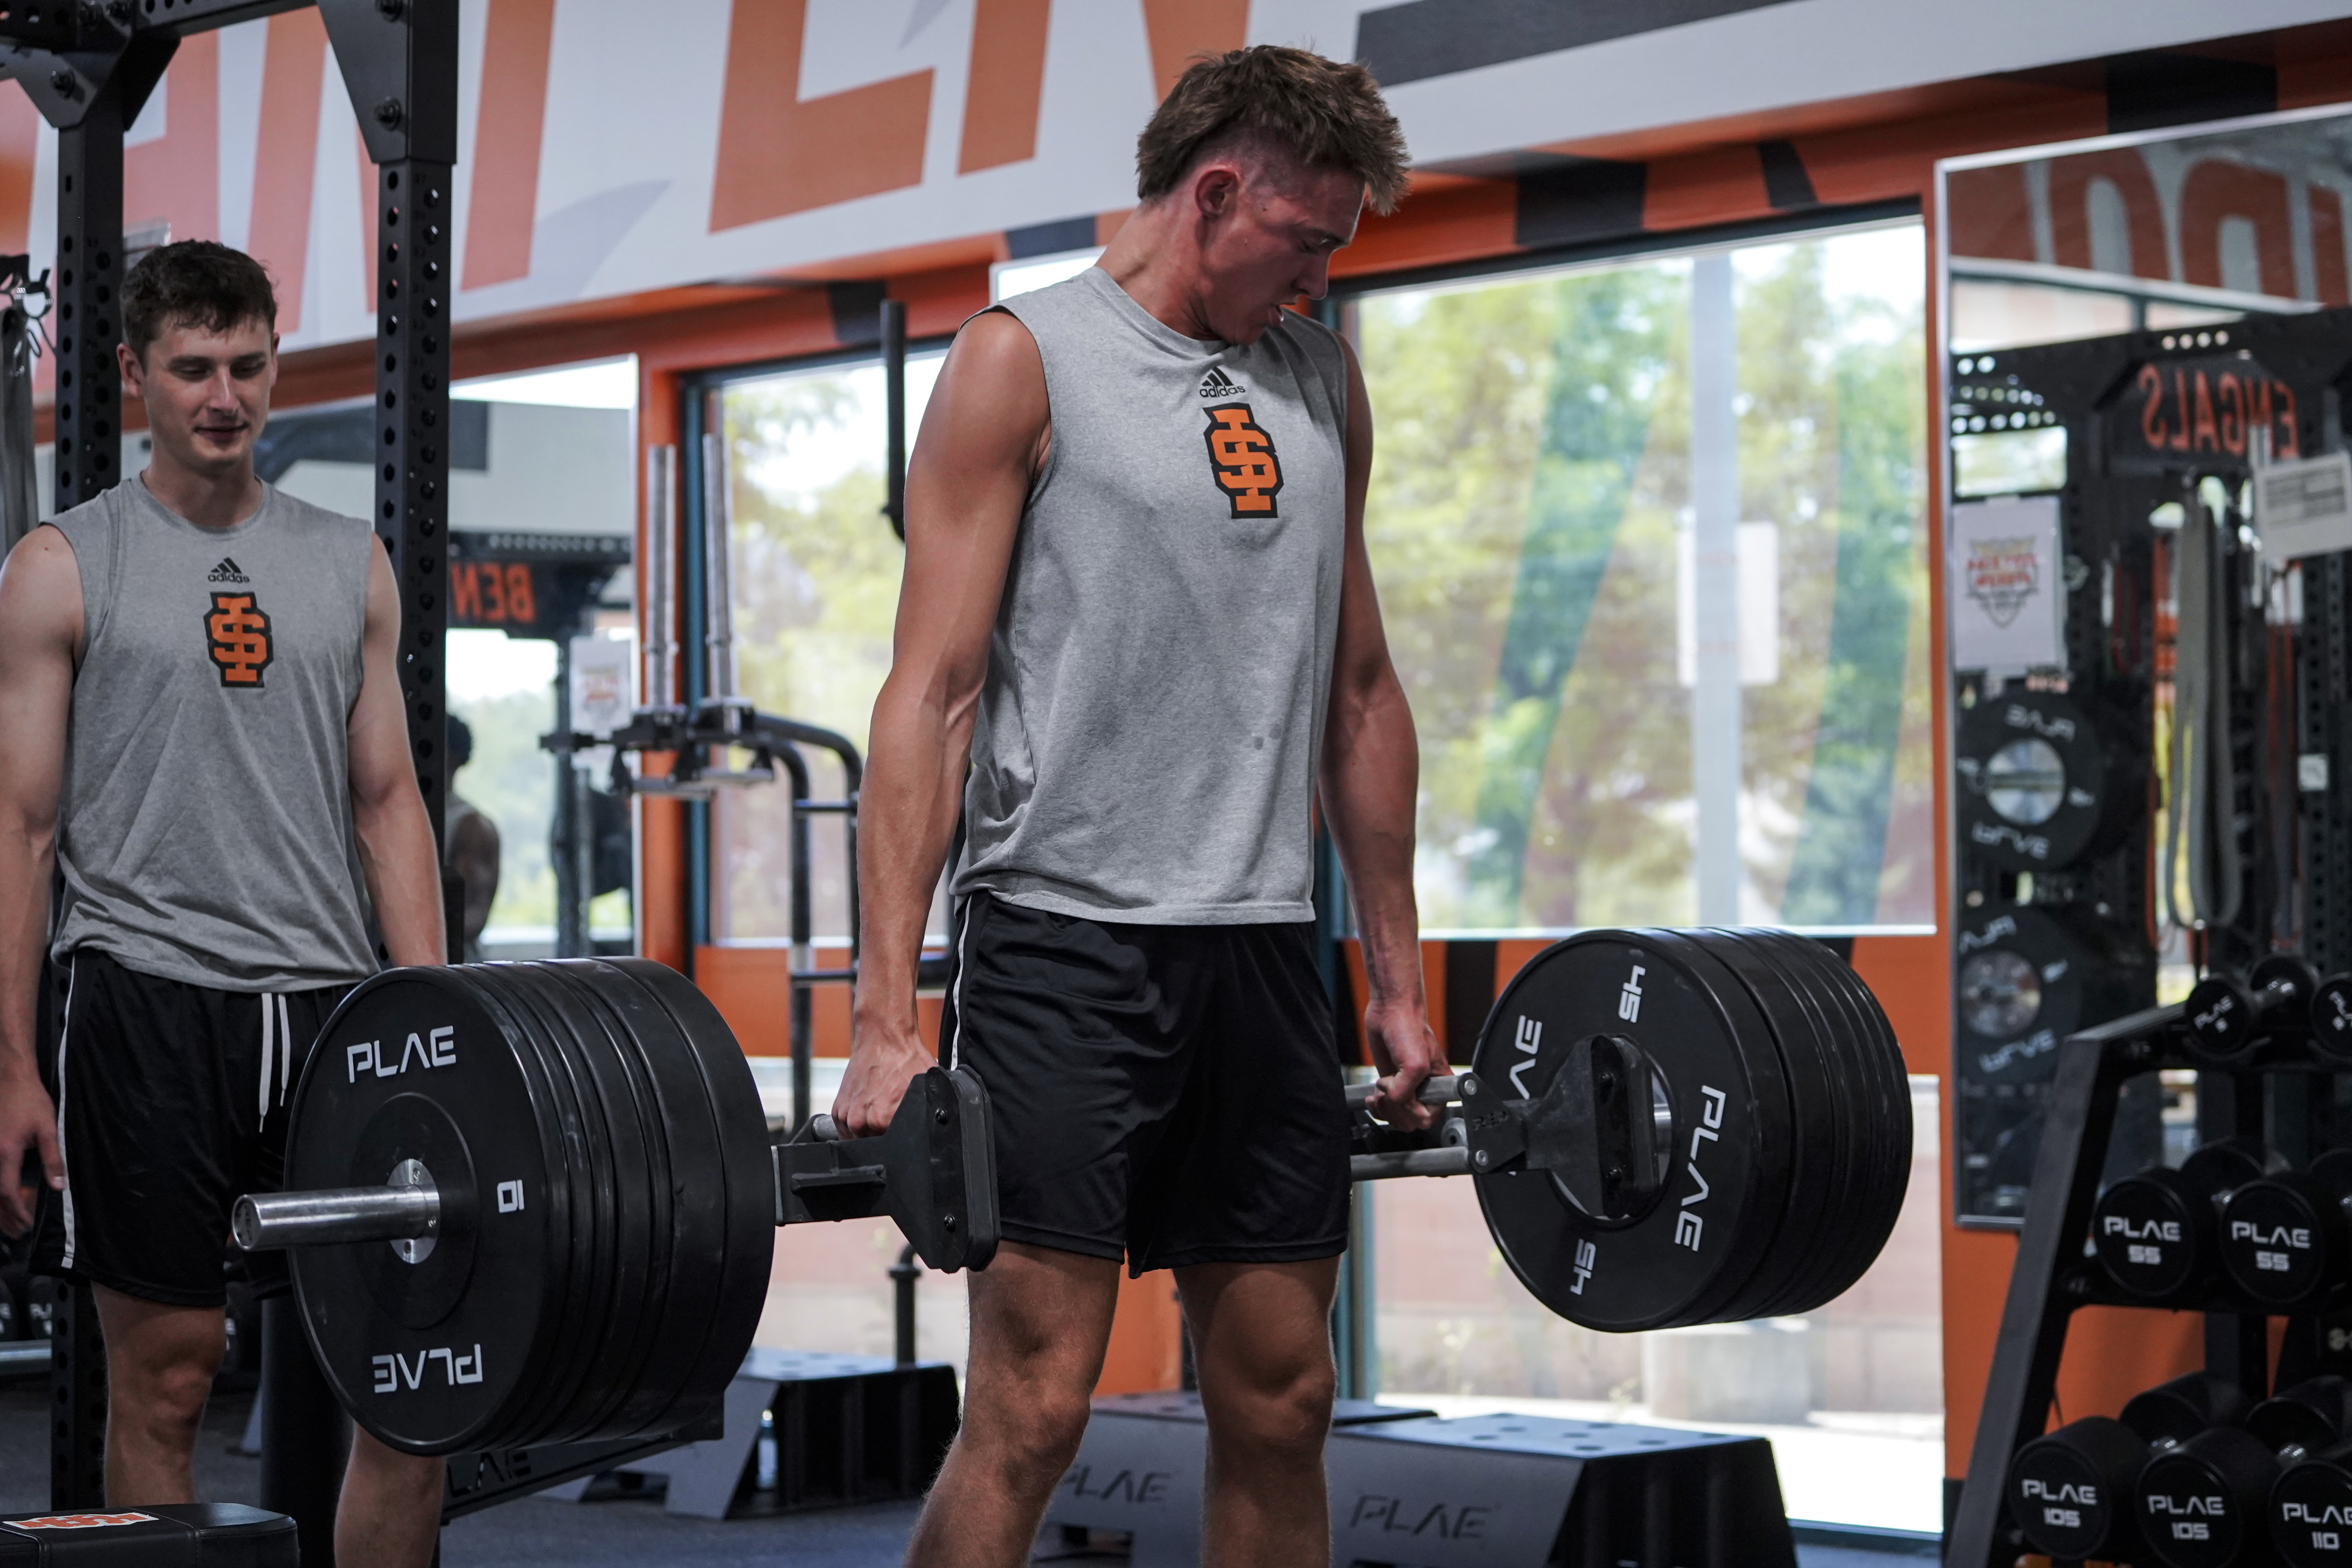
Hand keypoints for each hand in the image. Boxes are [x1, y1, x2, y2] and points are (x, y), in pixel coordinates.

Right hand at [0, 1065, 59, 1236]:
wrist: (11, 1078)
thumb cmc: (31, 1101)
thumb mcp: (48, 1128)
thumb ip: (53, 1157)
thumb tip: (58, 1185)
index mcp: (5, 1153)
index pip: (7, 1192)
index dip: (16, 1211)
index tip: (26, 1225)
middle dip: (4, 1217)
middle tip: (16, 1234)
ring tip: (8, 1225)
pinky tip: (1, 1201)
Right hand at [834, 1017, 935, 1137]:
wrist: (884, 1037)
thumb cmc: (906, 1060)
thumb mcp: (927, 1089)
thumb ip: (927, 1114)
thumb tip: (937, 1131)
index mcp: (882, 1120)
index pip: (892, 1147)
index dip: (902, 1142)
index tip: (905, 1134)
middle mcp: (860, 1120)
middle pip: (873, 1146)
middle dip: (884, 1138)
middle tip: (893, 1122)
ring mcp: (846, 1115)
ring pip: (858, 1140)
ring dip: (868, 1134)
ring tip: (880, 1115)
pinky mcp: (838, 1109)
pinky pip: (845, 1131)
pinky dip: (856, 1126)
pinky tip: (868, 1113)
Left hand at [1363, 996, 1444, 1131]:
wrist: (1389, 1012)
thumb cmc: (1409, 1030)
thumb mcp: (1415, 1064)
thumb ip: (1407, 1091)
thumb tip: (1396, 1104)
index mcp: (1441, 1087)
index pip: (1428, 1118)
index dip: (1412, 1112)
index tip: (1405, 1095)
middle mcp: (1426, 1090)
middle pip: (1410, 1122)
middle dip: (1395, 1110)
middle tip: (1388, 1091)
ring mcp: (1407, 1088)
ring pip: (1396, 1118)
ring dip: (1384, 1109)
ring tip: (1380, 1090)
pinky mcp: (1391, 1085)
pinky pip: (1385, 1109)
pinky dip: (1377, 1106)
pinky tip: (1375, 1094)